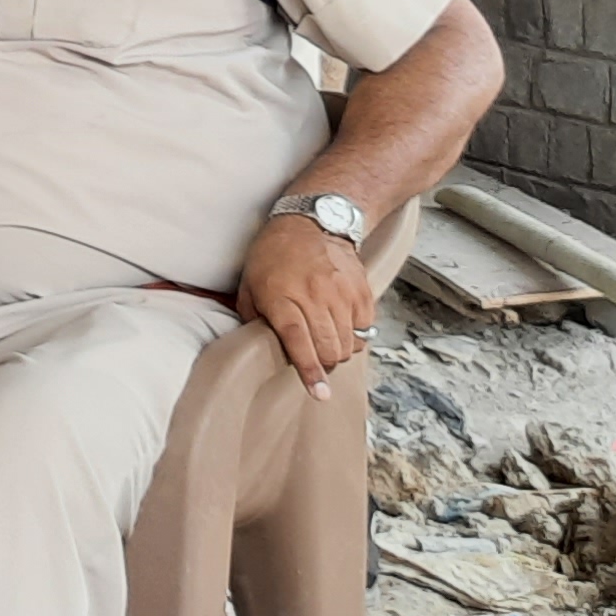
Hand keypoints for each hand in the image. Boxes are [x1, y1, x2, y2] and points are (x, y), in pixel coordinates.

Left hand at [239, 211, 375, 393]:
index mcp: (282, 298)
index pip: (300, 343)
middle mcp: (314, 296)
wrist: (311, 221)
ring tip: (328, 340)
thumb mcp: (250, 285)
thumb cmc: (273, 255)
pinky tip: (343, 324)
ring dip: (341, 350)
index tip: (320, 394)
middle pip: (330, 348)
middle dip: (326, 364)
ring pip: (350, 341)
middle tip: (318, 361)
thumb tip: (259, 348)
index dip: (311, 372)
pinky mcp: (360, 288)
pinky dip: (357, 333)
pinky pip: (366, 326)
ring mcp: (341, 292)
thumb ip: (254, 318)